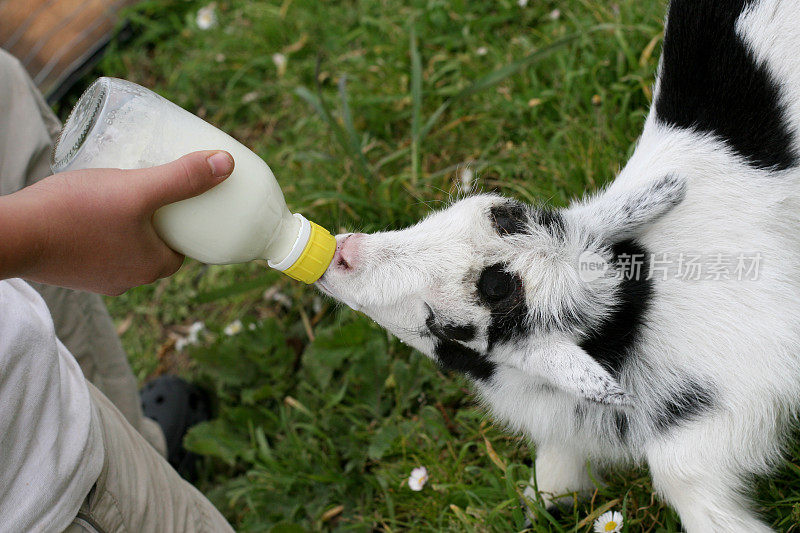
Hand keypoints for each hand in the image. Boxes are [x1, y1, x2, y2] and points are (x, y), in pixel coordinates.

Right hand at [0, 150, 233, 294]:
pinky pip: (99, 248)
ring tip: (127, 192)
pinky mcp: (72, 271)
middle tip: (157, 187)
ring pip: (127, 247)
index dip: (191, 222)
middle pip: (158, 245)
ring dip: (131, 224)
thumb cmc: (77, 213)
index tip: (186, 198)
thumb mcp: (137, 189)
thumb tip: (227, 163)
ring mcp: (98, 278)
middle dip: (161, 219)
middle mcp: (129, 280)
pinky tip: (93, 208)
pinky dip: (103, 230)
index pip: (186, 246)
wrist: (12, 236)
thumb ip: (182, 178)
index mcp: (153, 267)